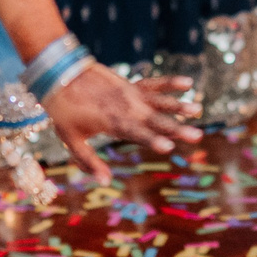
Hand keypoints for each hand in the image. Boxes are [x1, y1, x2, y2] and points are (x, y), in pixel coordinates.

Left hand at [42, 64, 202, 176]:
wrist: (59, 74)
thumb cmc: (63, 110)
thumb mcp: (70, 139)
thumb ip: (89, 161)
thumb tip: (105, 182)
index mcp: (111, 122)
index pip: (136, 134)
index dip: (152, 140)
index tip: (168, 146)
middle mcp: (125, 107)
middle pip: (154, 120)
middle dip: (176, 128)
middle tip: (196, 136)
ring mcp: (130, 94)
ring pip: (159, 101)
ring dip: (179, 106)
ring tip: (197, 110)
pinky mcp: (130, 85)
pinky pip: (153, 83)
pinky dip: (170, 82)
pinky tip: (188, 83)